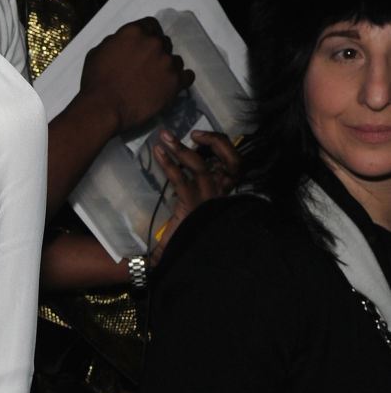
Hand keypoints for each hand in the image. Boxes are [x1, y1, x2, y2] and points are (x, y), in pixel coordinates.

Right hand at [80, 17, 191, 136]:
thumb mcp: (97, 52)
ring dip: (167, 67)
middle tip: (148, 68)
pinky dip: (181, 80)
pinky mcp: (176, 82)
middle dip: (157, 53)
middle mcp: (155, 43)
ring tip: (156, 81)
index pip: (152, 25)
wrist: (104, 108)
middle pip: (164, 42)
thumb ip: (115, 42)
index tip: (145, 47)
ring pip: (175, 60)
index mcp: (135, 32)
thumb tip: (124, 43)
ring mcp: (167, 62)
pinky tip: (172, 85)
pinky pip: (188, 76)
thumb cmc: (95, 82)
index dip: (148, 36)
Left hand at [148, 130, 236, 254]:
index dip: (224, 147)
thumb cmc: (189, 235)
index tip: (201, 138)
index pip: (235, 165)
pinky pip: (180, 178)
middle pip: (232, 160)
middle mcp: (219, 192)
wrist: (185, 258)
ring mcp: (206, 198)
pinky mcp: (191, 204)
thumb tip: (174, 186)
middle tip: (194, 134)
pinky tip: (157, 152)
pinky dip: (168, 163)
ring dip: (182, 148)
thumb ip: (187, 191)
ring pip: (202, 166)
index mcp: (222, 191)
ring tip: (164, 137)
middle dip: (216, 141)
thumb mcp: (192, 212)